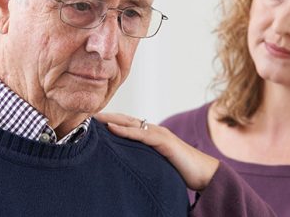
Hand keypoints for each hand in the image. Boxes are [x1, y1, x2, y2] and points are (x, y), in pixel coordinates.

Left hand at [94, 112, 219, 190]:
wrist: (204, 174)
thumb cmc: (182, 171)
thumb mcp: (157, 164)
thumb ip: (144, 160)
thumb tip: (127, 166)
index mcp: (151, 135)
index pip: (126, 124)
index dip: (109, 121)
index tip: (90, 121)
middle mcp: (154, 130)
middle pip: (125, 119)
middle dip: (105, 116)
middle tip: (84, 115)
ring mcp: (159, 134)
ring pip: (130, 123)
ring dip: (110, 119)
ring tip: (92, 117)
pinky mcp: (164, 142)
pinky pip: (141, 135)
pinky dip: (125, 130)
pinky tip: (111, 128)